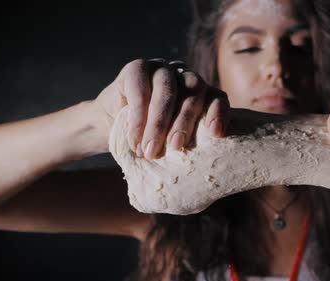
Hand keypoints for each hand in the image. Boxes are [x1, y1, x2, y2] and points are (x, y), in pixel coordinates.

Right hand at [92, 59, 228, 157]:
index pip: (217, 96)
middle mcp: (184, 76)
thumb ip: (185, 141)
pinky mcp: (137, 68)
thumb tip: (202, 163)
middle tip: (175, 148)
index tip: (215, 133)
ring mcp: (162, 69)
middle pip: (193, 90)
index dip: (218, 112)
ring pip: (167, 89)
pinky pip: (140, 90)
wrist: (110, 125)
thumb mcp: (170, 141)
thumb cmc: (149, 139)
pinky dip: (138, 118)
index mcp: (200, 94)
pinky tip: (135, 139)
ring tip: (150, 149)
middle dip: (184, 121)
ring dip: (159, 122)